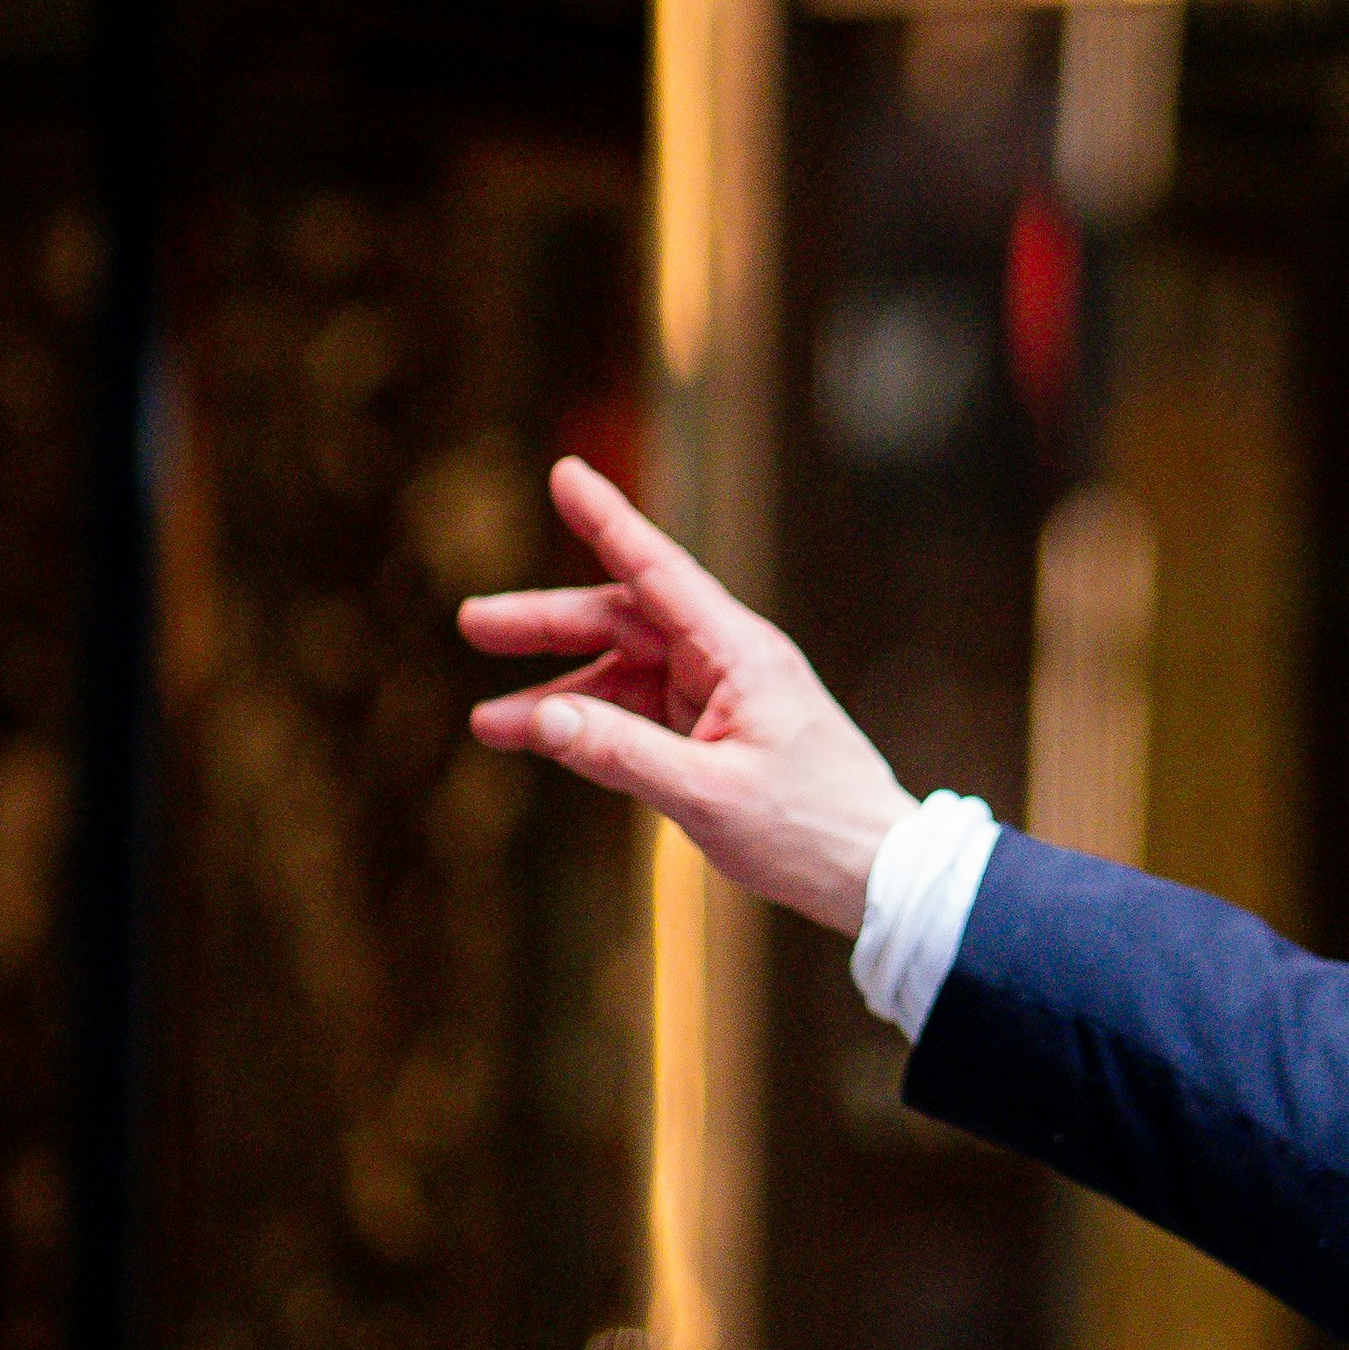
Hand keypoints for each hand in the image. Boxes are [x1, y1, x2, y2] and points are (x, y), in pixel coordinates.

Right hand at [460, 453, 910, 932]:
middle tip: (473, 623)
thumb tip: (539, 719)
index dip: (608, 521)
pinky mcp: (715, 732)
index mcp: (739, 653)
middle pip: (624, 620)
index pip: (658, 571)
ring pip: (623, 671)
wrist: (875, 873)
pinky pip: (639, 714)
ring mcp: (720, 695)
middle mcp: (727, 660)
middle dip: (547, 623)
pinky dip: (591, 726)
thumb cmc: (810, 830)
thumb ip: (621, 755)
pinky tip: (543, 742)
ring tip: (488, 724)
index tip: (564, 475)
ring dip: (559, 692)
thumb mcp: (709, 797)